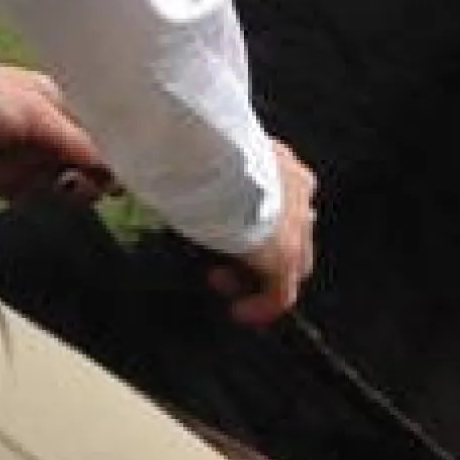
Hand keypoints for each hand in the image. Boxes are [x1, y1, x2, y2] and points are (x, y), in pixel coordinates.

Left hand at [0, 64, 117, 204]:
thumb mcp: (41, 115)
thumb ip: (80, 144)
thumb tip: (118, 172)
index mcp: (64, 107)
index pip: (103, 134)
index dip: (119, 152)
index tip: (134, 169)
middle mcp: (56, 135)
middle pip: (94, 164)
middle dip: (99, 175)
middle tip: (89, 175)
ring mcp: (38, 161)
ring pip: (75, 185)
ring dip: (78, 190)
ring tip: (67, 184)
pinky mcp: (17, 186)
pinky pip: (48, 200)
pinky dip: (56, 202)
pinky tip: (57, 194)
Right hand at [206, 141, 317, 327]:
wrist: (213, 159)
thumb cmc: (198, 149)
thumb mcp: (205, 156)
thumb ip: (201, 173)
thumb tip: (160, 184)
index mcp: (284, 164)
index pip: (284, 198)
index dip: (258, 219)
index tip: (227, 225)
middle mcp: (299, 193)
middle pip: (292, 232)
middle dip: (262, 249)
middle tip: (226, 258)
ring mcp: (298, 227)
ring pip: (289, 262)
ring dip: (259, 275)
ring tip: (222, 279)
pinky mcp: (286, 257)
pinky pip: (281, 293)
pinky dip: (261, 305)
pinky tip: (238, 310)